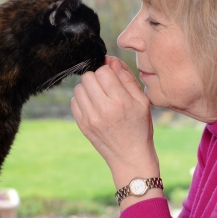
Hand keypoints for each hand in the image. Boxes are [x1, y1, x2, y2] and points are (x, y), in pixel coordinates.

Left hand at [71, 56, 161, 205]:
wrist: (130, 157)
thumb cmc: (140, 127)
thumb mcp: (142, 101)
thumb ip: (126, 78)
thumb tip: (110, 60)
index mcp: (121, 101)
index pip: (103, 71)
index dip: (109, 71)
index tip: (113, 79)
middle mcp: (103, 109)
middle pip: (88, 77)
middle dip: (97, 78)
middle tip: (106, 88)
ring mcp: (90, 118)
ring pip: (79, 88)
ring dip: (88, 88)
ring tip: (99, 97)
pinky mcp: (82, 125)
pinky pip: (74, 101)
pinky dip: (82, 100)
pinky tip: (94, 106)